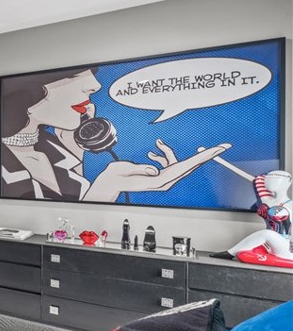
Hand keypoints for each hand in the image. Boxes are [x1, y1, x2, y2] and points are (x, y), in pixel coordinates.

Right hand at [84, 140, 230, 201]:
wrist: (108, 185)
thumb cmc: (115, 179)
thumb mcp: (124, 170)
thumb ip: (141, 169)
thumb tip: (154, 168)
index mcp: (159, 180)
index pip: (186, 166)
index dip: (202, 158)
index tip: (216, 151)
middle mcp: (164, 180)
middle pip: (191, 165)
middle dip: (205, 155)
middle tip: (222, 147)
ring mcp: (162, 178)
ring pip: (176, 161)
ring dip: (168, 151)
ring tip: (158, 145)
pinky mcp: (158, 174)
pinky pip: (168, 161)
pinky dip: (162, 154)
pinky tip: (154, 151)